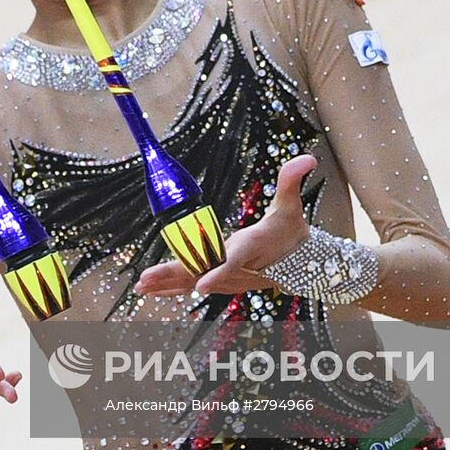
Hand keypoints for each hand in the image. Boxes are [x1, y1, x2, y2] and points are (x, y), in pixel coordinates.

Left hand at [133, 154, 316, 297]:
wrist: (300, 264)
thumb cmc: (291, 231)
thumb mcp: (292, 205)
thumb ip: (292, 181)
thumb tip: (308, 157)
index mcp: (251, 247)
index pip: (233, 261)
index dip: (217, 272)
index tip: (200, 285)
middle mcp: (236, 267)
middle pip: (201, 273)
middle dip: (173, 276)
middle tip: (145, 279)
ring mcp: (227, 278)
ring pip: (193, 281)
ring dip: (166, 284)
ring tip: (140, 286)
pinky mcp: (221, 281)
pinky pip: (193, 284)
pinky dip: (172, 288)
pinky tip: (152, 291)